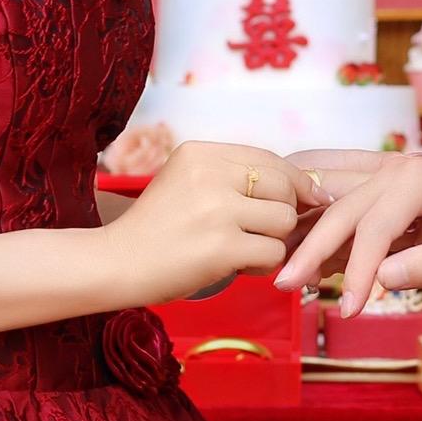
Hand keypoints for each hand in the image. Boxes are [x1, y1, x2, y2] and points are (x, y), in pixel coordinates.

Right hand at [103, 141, 303, 305]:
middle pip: (284, 187)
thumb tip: (302, 184)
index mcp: (200, 153)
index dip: (295, 180)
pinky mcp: (223, 247)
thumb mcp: (186, 182)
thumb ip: (232, 177)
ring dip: (273, 241)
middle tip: (262, 233)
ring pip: (285, 220)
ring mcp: (217, 210)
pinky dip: (263, 265)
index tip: (306, 198)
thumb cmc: (156, 229)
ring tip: (244, 251)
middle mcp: (210, 174)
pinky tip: (239, 267)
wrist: (115, 263)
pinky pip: (274, 252)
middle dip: (284, 213)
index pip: (269, 159)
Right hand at [275, 152, 421, 314]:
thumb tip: (383, 277)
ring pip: (327, 193)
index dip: (359, 271)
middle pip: (339, 206)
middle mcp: (396, 167)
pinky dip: (314, 218)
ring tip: (278, 263)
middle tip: (284, 286)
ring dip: (302, 225)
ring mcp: (384, 171)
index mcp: (421, 178)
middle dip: (310, 247)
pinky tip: (296, 247)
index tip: (350, 310)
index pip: (375, 226)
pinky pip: (335, 195)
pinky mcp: (378, 185)